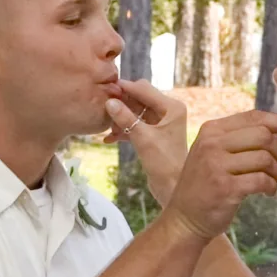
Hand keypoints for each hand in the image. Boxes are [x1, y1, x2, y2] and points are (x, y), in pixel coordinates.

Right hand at [105, 80, 188, 203]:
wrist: (173, 188)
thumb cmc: (164, 163)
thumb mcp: (143, 138)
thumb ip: (125, 118)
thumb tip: (110, 102)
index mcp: (172, 107)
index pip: (144, 89)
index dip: (125, 88)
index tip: (106, 88)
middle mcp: (169, 112)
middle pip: (139, 98)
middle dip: (122, 104)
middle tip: (104, 107)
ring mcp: (162, 123)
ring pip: (136, 112)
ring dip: (121, 118)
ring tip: (107, 128)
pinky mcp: (154, 135)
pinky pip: (136, 126)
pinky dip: (124, 130)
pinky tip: (109, 139)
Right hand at [163, 109, 276, 243]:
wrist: (184, 219)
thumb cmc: (204, 185)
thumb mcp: (211, 152)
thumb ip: (236, 138)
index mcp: (210, 131)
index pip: (253, 117)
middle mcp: (212, 144)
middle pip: (263, 135)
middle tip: (276, 165)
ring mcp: (217, 166)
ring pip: (265, 158)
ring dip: (276, 171)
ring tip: (271, 180)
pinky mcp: (226, 189)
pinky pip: (261, 180)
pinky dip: (271, 186)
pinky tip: (268, 192)